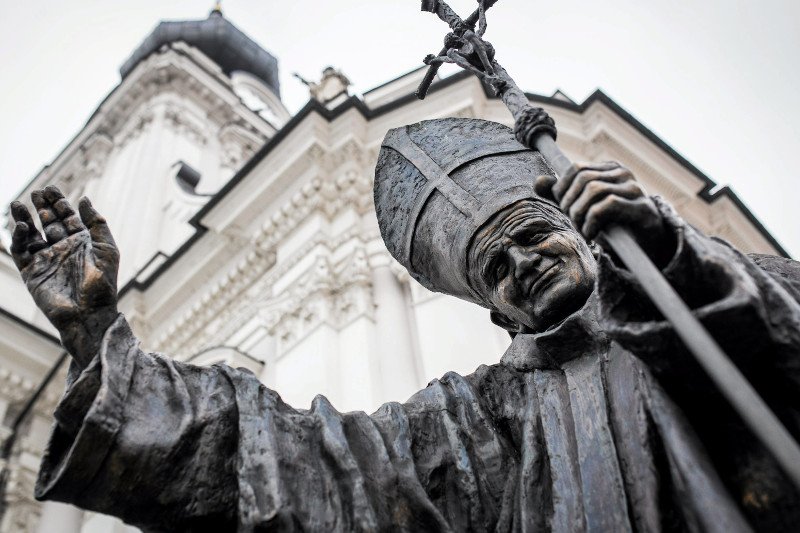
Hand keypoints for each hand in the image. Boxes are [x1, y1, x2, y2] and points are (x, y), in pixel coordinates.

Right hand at [10, 186, 118, 367]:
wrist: (88, 314)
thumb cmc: (102, 285)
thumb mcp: (107, 250)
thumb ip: (96, 224)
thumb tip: (84, 199)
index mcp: (82, 244)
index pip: (68, 218)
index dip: (60, 203)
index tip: (52, 188)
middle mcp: (64, 250)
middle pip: (49, 222)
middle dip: (43, 206)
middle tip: (37, 191)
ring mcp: (47, 260)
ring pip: (32, 235)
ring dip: (24, 219)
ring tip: (17, 203)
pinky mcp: (33, 273)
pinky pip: (22, 251)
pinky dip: (19, 238)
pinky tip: (22, 226)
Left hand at [535, 162, 674, 265]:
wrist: (646, 247)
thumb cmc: (612, 226)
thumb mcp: (583, 209)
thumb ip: (562, 196)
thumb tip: (538, 181)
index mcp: (609, 169)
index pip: (576, 168)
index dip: (562, 189)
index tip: (563, 210)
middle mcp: (623, 174)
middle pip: (583, 178)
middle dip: (570, 202)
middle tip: (572, 222)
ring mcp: (634, 189)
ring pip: (594, 190)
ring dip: (579, 213)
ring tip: (581, 230)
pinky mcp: (642, 208)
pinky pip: (607, 205)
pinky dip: (591, 221)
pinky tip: (591, 234)